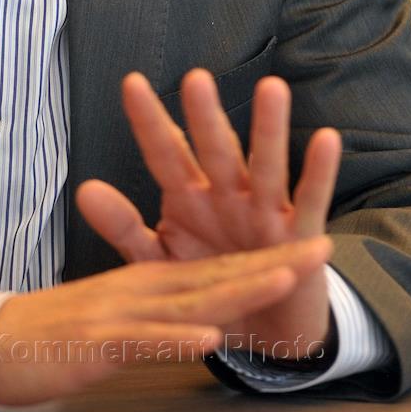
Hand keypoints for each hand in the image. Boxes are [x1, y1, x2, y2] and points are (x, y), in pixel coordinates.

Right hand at [0, 237, 330, 404]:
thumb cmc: (49, 332)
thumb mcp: (111, 317)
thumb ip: (153, 315)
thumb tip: (202, 323)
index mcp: (141, 280)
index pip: (212, 268)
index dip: (261, 257)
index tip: (306, 249)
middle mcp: (136, 288)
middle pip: (212, 275)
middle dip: (268, 263)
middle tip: (318, 249)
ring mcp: (116, 312)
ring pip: (185, 299)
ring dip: (236, 289)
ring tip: (280, 277)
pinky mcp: (94, 342)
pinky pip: (140, 340)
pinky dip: (175, 338)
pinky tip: (207, 338)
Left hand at [77, 69, 341, 359]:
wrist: (259, 332)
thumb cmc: (206, 285)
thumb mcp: (160, 260)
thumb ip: (125, 227)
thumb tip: (84, 189)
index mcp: (188, 198)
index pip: (165, 153)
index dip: (149, 122)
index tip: (132, 82)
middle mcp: (226, 194)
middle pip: (214, 151)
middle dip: (205, 118)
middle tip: (196, 79)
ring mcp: (264, 211)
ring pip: (266, 165)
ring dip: (269, 130)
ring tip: (272, 89)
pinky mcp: (300, 236)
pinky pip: (311, 200)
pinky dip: (319, 172)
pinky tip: (326, 139)